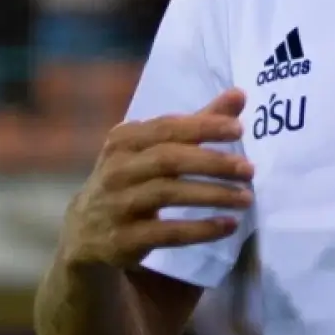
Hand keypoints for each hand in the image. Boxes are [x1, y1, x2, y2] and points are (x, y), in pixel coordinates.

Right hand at [59, 89, 253, 268]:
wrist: (85, 231)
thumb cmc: (131, 179)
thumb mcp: (155, 148)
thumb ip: (197, 123)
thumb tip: (239, 95)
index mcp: (125, 140)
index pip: (167, 127)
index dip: (203, 127)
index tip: (239, 130)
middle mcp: (117, 169)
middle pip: (168, 159)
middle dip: (212, 162)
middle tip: (248, 169)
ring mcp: (117, 205)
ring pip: (168, 194)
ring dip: (212, 195)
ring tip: (247, 198)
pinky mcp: (123, 240)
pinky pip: (167, 233)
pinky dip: (201, 229)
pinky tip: (229, 225)